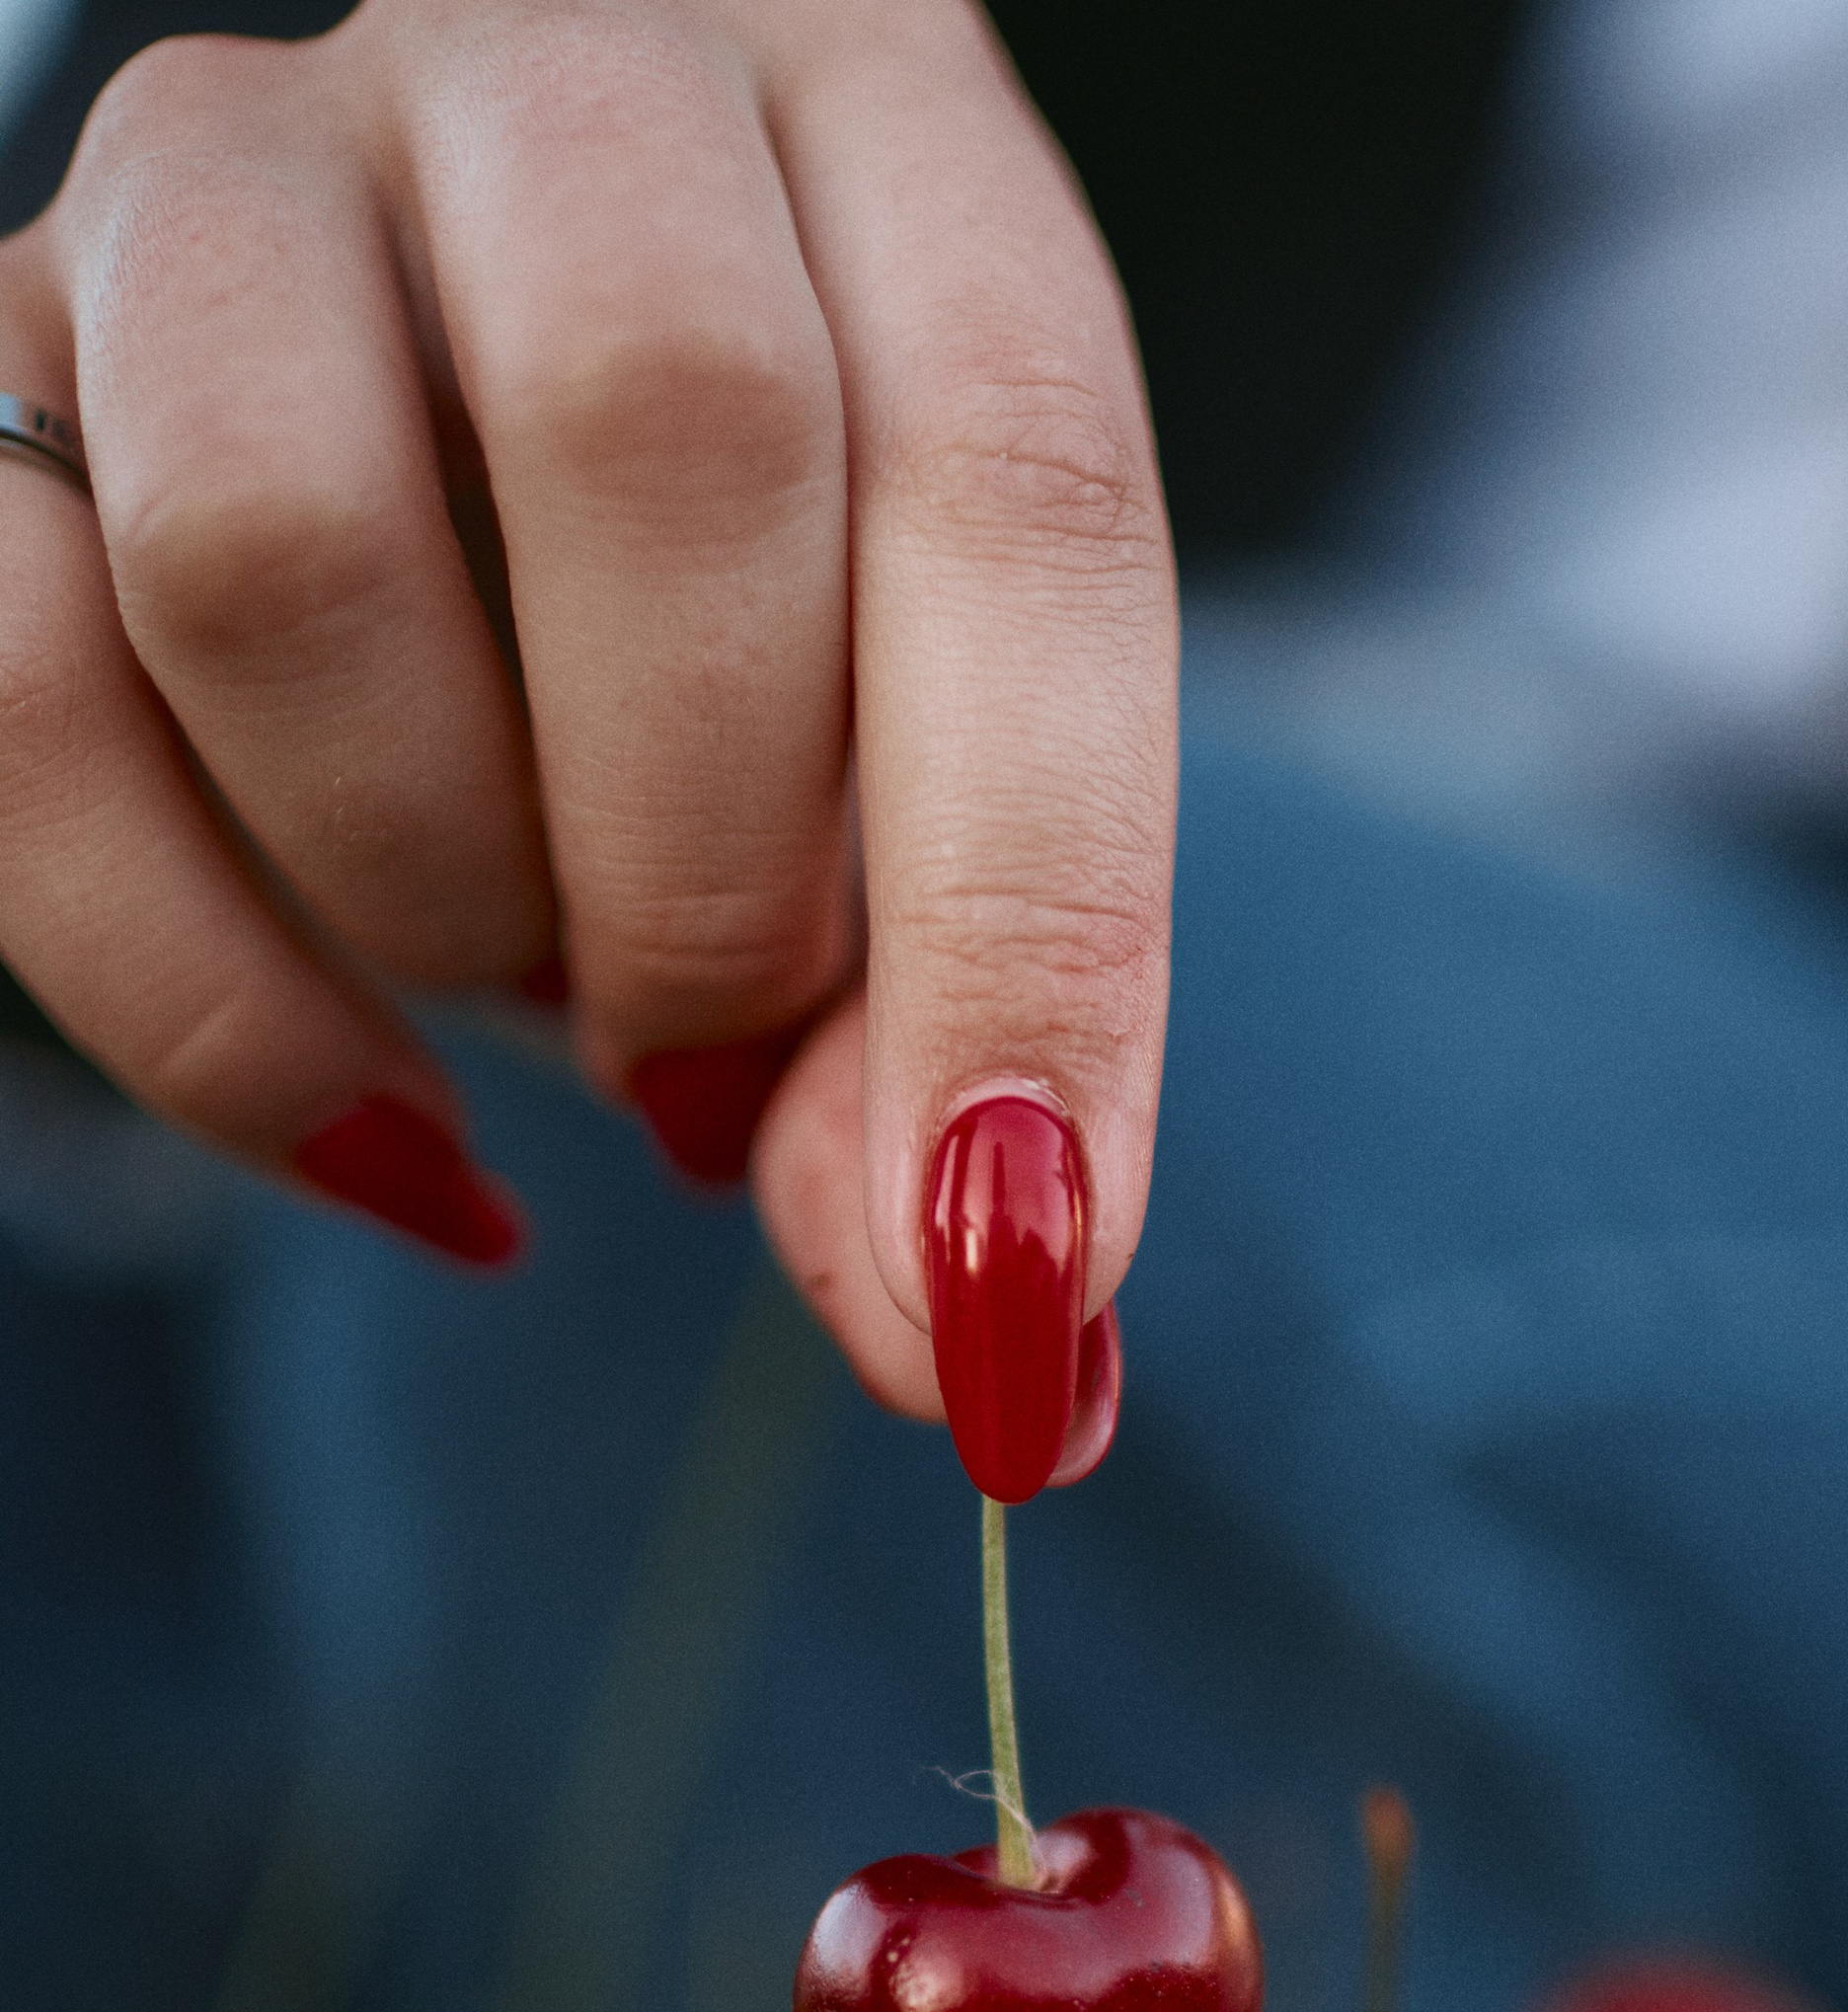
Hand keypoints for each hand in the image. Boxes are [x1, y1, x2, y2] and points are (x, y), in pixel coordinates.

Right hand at [0, 0, 1175, 1419]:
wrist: (445, 402)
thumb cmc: (748, 614)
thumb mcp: (910, 768)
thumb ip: (954, 1016)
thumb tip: (976, 1334)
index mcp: (883, 121)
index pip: (1013, 473)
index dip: (1032, 913)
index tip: (1021, 1257)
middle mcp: (556, 71)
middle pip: (660, 425)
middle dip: (713, 875)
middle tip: (716, 1058)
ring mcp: (233, 181)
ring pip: (283, 545)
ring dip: (442, 893)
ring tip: (526, 969)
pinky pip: (17, 692)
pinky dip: (209, 1005)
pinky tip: (377, 1120)